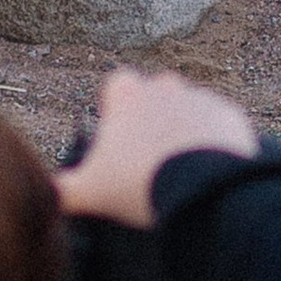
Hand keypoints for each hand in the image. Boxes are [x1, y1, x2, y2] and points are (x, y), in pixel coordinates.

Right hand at [57, 70, 259, 228]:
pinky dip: (215, 142)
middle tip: (149, 157)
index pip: (117, 86)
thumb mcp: (89, 192)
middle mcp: (166, 87)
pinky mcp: (232, 116)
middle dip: (152, 117)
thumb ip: (62, 190)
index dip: (116, 109)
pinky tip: (209, 170)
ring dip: (185, 129)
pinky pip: (219, 126)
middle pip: (156, 94)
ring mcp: (202, 99)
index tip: (118, 136)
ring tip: (181, 168)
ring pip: (189, 109)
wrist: (203, 191)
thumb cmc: (138, 184)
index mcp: (128, 95)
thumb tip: (49, 194)